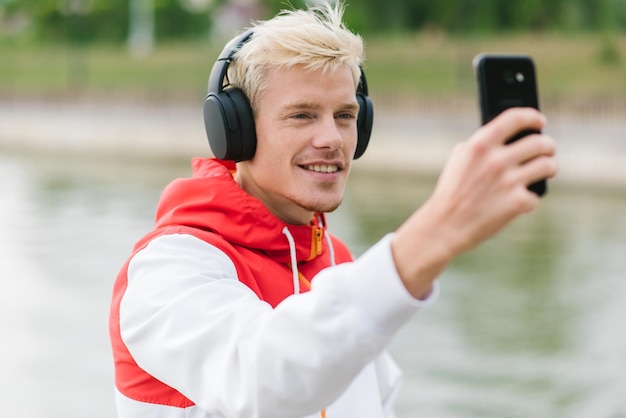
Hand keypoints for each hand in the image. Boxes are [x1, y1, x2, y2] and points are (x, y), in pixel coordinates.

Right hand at [391, 107, 556, 298]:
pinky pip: (536, 195)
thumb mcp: (460, 159)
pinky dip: (528, 198)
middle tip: (548, 150)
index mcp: (480, 145)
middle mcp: (496, 161)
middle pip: (539, 143)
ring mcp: (508, 182)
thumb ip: (483, 144)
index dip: (532, 117)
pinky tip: (519, 200)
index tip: (539, 121)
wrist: (444, 226)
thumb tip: (512, 136)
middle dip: (548, 146)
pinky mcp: (517, 203)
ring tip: (546, 170)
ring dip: (549, 167)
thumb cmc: (452, 192)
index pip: (515, 118)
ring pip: (547, 166)